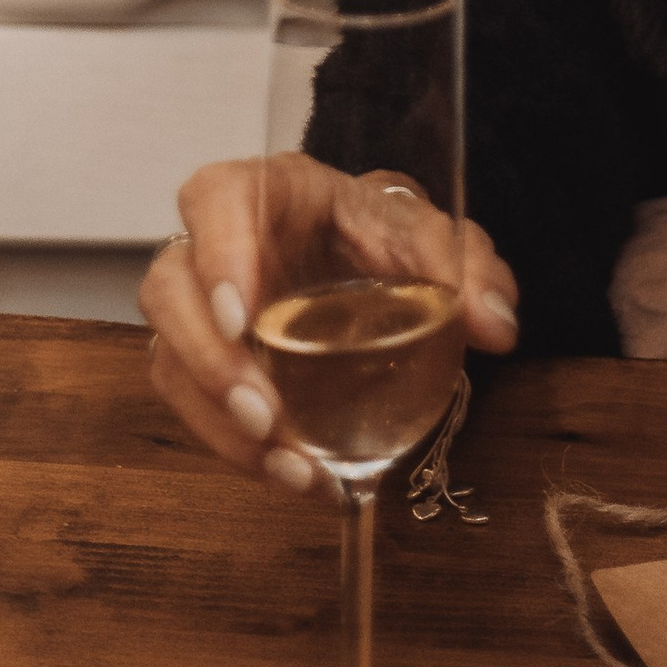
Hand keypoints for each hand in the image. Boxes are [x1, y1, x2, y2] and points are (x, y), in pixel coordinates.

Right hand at [139, 152, 517, 491]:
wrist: (367, 261)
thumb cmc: (384, 235)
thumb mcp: (427, 235)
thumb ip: (464, 265)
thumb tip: (496, 324)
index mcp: (269, 192)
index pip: (214, 197)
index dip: (216, 253)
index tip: (244, 317)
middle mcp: (218, 245)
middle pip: (169, 287)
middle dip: (208, 358)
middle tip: (265, 416)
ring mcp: (204, 307)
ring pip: (170, 356)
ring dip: (219, 420)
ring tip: (287, 463)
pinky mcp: (206, 363)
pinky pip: (193, 407)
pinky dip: (235, 448)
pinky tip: (291, 473)